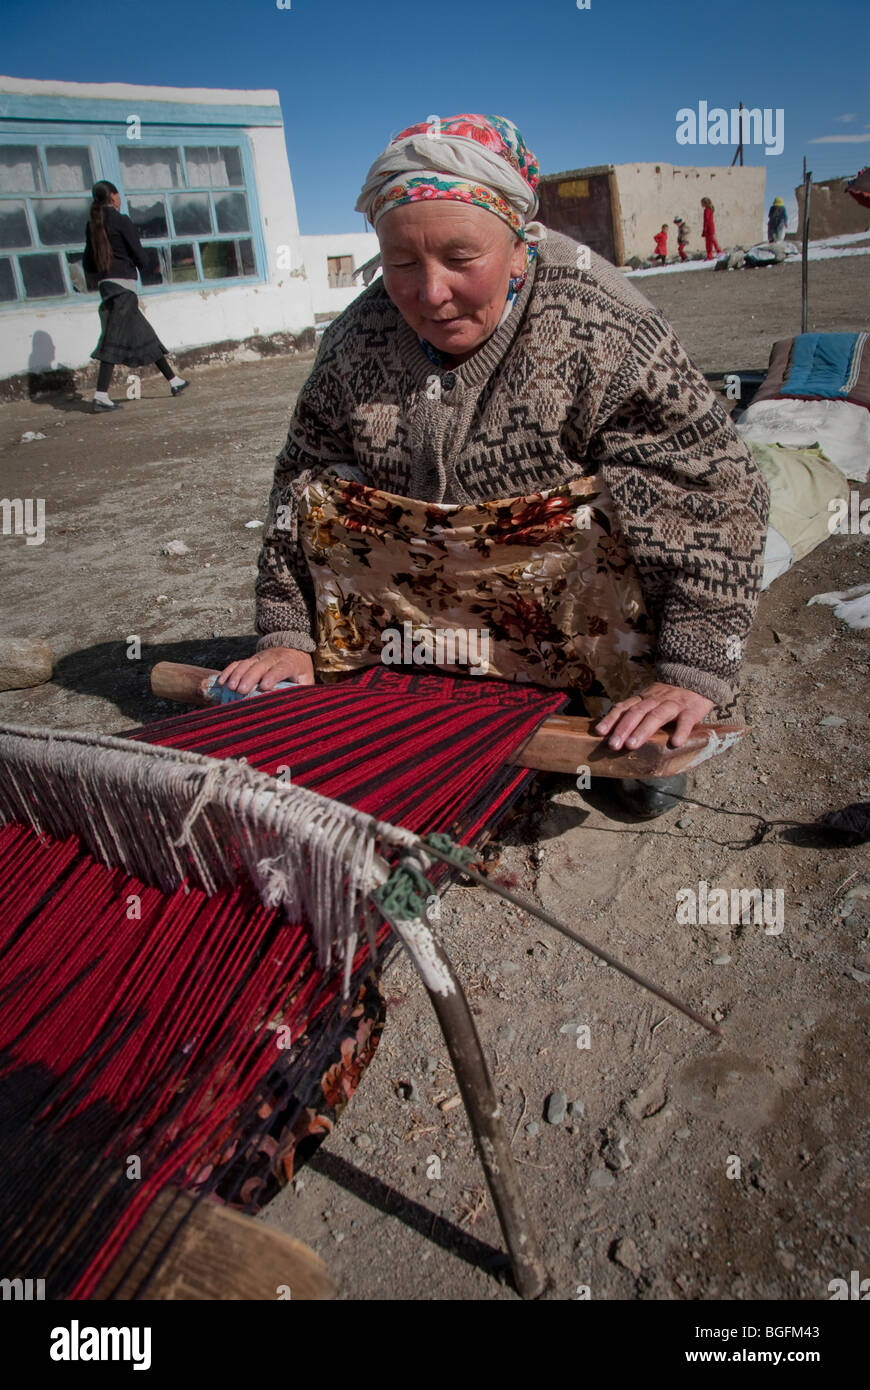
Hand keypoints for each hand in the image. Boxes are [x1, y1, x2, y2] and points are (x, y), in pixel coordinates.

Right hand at [217, 647, 314, 694]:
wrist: (293, 649)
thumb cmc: (300, 670)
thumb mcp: (306, 679)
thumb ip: (302, 690)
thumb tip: (297, 705)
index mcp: (289, 663)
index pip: (280, 669)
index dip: (272, 676)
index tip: (264, 686)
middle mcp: (273, 658)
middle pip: (260, 666)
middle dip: (250, 677)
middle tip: (241, 690)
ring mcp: (261, 657)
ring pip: (247, 663)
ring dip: (237, 674)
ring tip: (231, 688)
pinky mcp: (252, 659)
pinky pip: (238, 663)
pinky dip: (229, 671)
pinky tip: (222, 681)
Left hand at [594, 682, 715, 750]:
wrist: (698, 677)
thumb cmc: (670, 696)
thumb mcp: (650, 700)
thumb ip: (635, 712)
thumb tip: (612, 731)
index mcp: (644, 699)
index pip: (624, 707)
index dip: (611, 719)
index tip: (599, 732)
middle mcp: (656, 700)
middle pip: (637, 713)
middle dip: (623, 729)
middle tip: (613, 745)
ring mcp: (674, 704)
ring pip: (657, 716)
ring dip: (643, 730)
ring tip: (632, 745)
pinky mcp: (692, 710)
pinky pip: (686, 720)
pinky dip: (681, 731)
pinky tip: (675, 742)